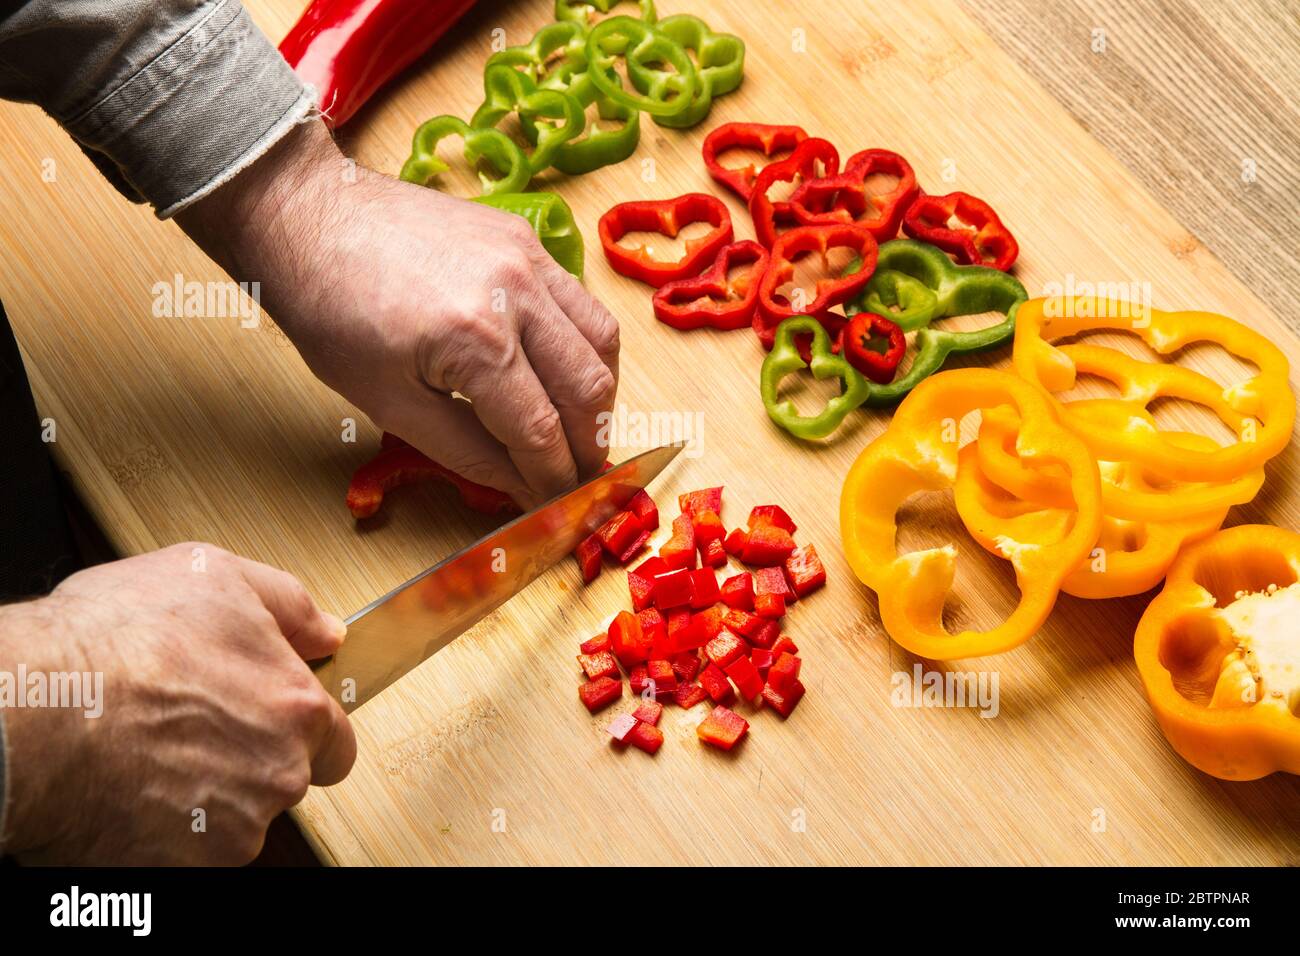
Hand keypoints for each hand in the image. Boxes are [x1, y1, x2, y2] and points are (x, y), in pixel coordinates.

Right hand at [0, 543, 354, 864]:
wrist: (30, 712)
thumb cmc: (112, 641)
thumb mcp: (215, 576)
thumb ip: (290, 606)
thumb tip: (327, 632)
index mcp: (298, 708)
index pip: (337, 741)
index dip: (303, 729)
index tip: (268, 718)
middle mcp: (280, 773)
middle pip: (284, 779)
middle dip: (250, 759)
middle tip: (191, 728)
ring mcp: (234, 827)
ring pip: (236, 817)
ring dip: (205, 794)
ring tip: (149, 752)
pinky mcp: (186, 867)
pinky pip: (190, 851)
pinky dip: (165, 830)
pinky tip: (131, 789)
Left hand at [178, 120, 619, 508]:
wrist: (309, 216)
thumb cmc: (330, 310)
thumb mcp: (387, 402)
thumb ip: (464, 450)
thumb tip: (520, 484)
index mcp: (474, 340)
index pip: (540, 431)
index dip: (552, 480)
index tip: (554, 508)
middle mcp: (516, 293)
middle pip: (589, 388)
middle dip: (587, 446)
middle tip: (572, 477)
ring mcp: (528, 257)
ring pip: (602, 340)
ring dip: (598, 396)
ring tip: (575, 428)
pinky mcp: (526, 238)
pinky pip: (582, 301)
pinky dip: (585, 347)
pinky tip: (561, 372)